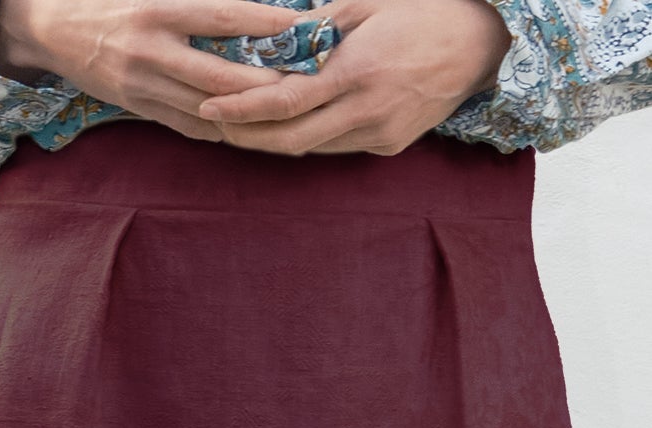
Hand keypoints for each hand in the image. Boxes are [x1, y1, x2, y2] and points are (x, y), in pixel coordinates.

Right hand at [0, 0, 337, 143]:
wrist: (51, 30)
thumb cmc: (108, 1)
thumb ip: (194, 2)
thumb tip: (243, 10)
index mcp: (158, 10)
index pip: (221, 16)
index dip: (263, 23)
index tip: (299, 26)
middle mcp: (150, 51)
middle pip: (219, 75)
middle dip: (263, 83)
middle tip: (304, 84)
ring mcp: (142, 86)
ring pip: (205, 107)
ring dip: (247, 113)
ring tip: (285, 112)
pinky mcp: (138, 108)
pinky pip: (186, 124)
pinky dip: (220, 126)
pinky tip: (248, 127)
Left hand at [196, 0, 512, 153]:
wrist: (481, 42)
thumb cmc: (422, 9)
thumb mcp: (367, 4)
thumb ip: (316, 29)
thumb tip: (267, 42)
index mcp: (358, 69)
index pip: (286, 101)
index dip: (242, 108)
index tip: (210, 106)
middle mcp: (367, 109)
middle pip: (290, 140)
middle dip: (247, 136)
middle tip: (215, 124)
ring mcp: (380, 133)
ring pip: (311, 149)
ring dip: (274, 140)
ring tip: (242, 124)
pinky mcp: (389, 146)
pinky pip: (337, 147)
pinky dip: (309, 137)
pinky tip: (290, 125)